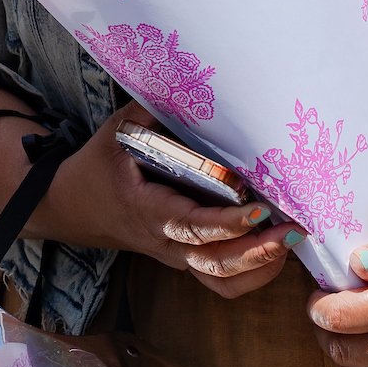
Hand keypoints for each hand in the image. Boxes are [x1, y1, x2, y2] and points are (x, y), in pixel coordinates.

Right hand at [49, 104, 298, 298]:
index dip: (228, 222)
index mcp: (147, 210)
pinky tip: (276, 251)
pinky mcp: (186, 259)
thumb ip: (155, 110)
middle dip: (258, 251)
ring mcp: (177, 255)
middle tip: (293, 229)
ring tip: (290, 240)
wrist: (74, 206)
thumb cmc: (100, 165)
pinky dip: (252, 275)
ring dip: (260, 268)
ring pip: (221, 280)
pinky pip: (221, 282)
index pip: (193, 225)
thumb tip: (196, 85)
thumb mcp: (119, 130)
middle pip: (215, 262)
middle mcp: (166, 241)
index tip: (258, 210)